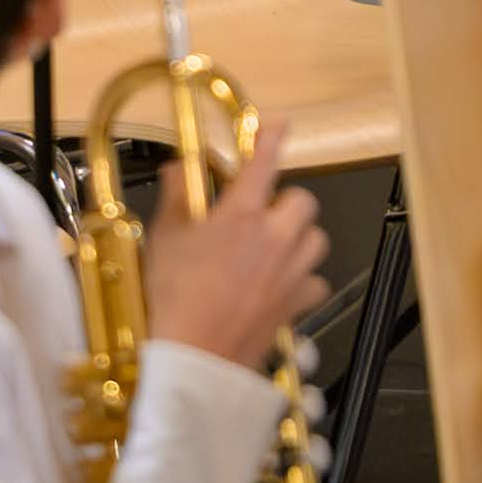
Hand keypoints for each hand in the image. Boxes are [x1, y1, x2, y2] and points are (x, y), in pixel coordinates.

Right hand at [143, 125, 325, 370]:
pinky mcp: (297, 303)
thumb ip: (177, 198)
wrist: (194, 355)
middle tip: (261, 212)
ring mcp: (290, 272)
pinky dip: (304, 279)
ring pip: (316, 238)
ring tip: (275, 245)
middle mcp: (274, 238)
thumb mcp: (165, 239)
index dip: (272, 138)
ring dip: (299, 236)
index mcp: (241, 215)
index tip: (277, 126)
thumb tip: (176, 169)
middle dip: (286, 201)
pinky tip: (282, 284)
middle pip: (302, 200)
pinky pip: (316, 281)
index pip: (263, 162)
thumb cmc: (174, 297)